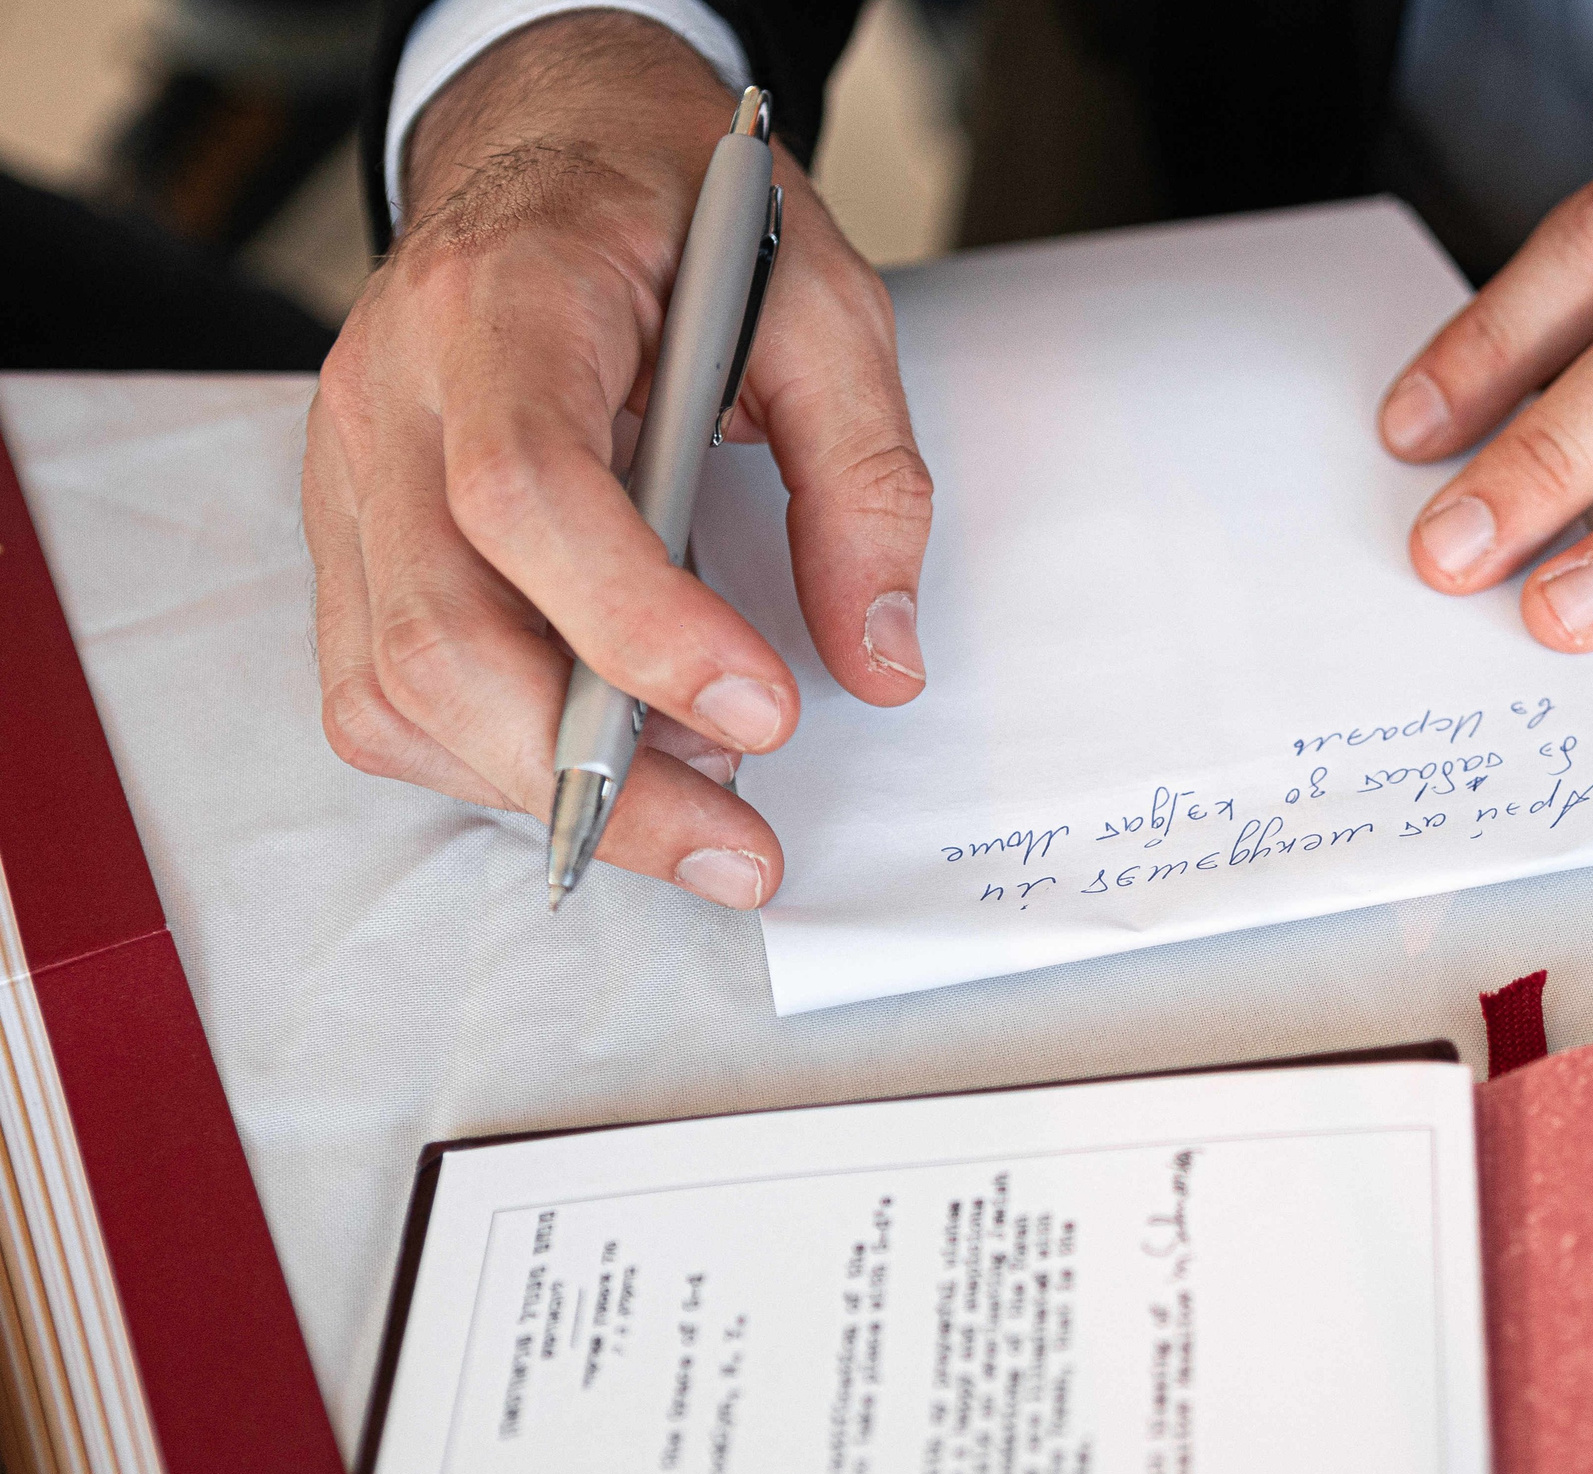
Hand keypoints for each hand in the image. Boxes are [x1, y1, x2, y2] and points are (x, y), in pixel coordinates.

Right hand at [305, 13, 931, 905]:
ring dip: (548, 789)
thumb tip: (880, 659)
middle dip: (595, 775)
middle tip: (739, 845)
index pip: (525, 493)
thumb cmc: (682, 216)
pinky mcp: (352, 537)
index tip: (764, 711)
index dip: (638, 627)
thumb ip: (863, 478)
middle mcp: (391, 391)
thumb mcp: (825, 303)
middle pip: (437, 634)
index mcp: (506, 300)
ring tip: (697, 800)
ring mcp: (349, 472)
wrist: (554, 146)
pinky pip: (383, 692)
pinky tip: (611, 755)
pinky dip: (494, 763)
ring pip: (394, 690)